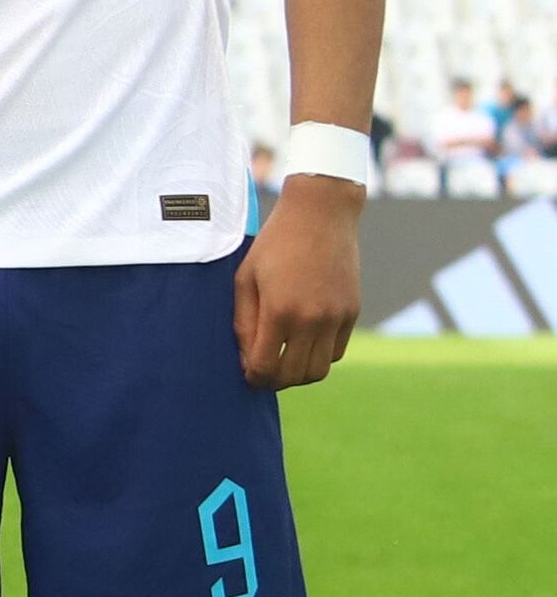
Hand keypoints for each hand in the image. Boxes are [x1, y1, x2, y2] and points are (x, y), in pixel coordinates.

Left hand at [237, 176, 360, 388]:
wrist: (320, 214)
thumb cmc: (274, 244)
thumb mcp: (245, 280)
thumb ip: (244, 322)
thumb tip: (247, 359)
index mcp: (280, 311)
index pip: (266, 367)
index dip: (254, 377)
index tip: (246, 373)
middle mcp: (312, 319)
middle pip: (295, 376)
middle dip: (274, 381)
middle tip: (262, 373)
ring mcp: (337, 317)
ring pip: (321, 370)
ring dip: (299, 374)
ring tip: (283, 362)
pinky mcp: (353, 311)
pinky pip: (337, 351)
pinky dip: (320, 356)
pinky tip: (303, 344)